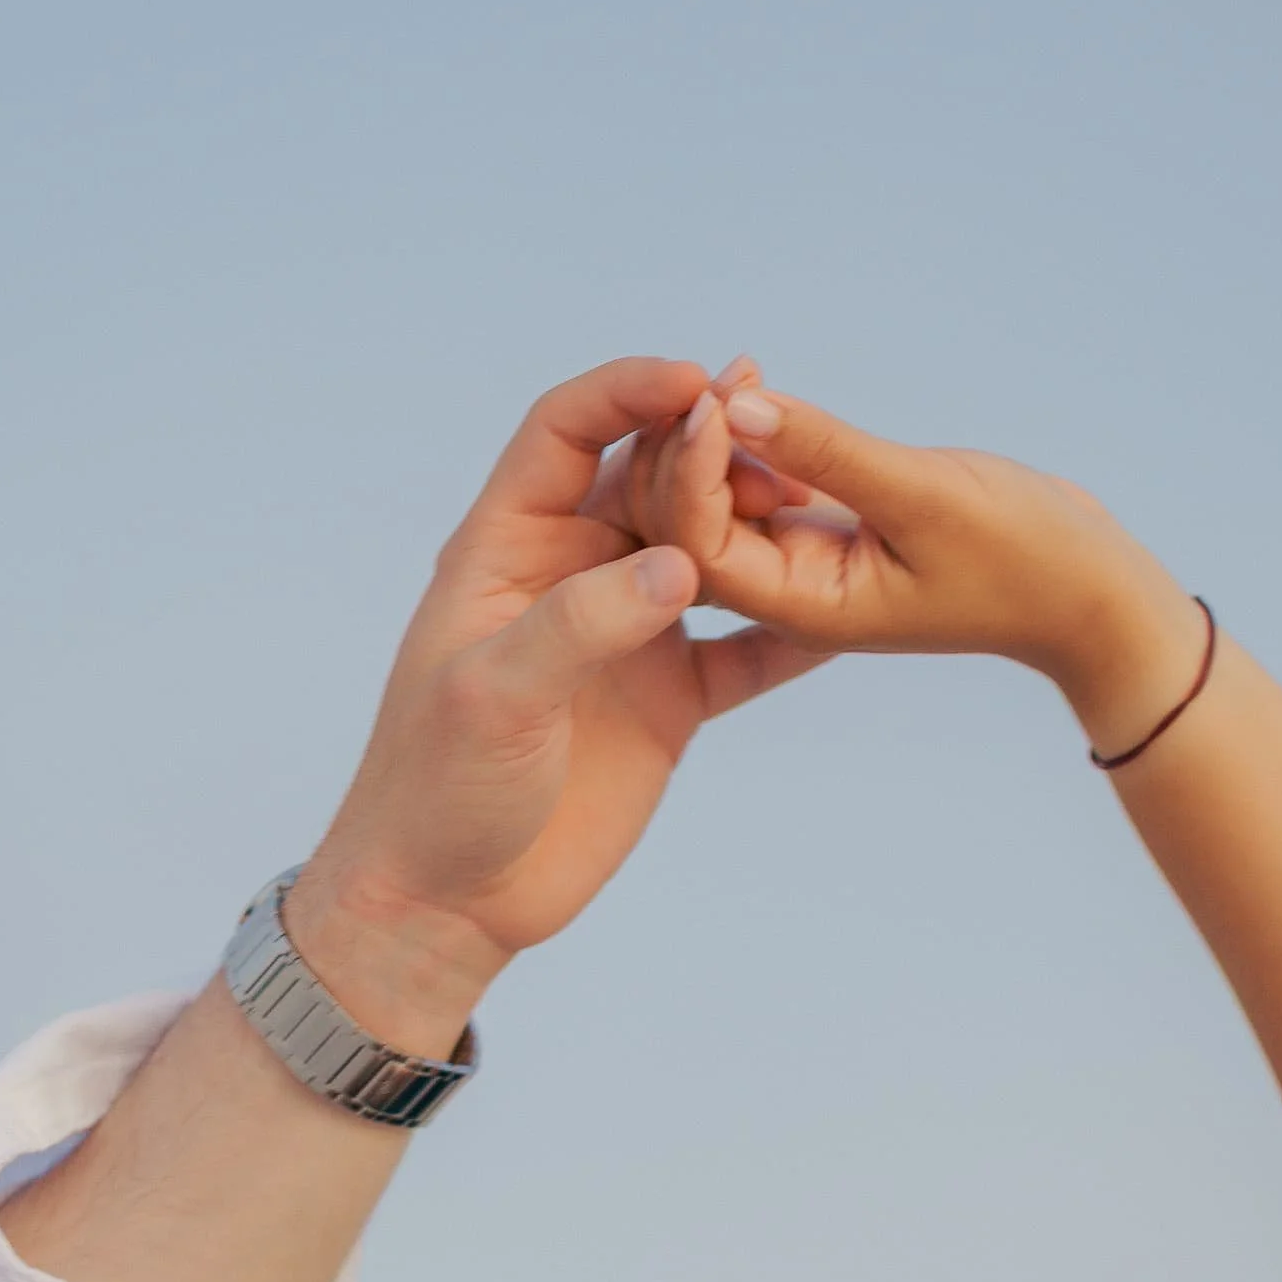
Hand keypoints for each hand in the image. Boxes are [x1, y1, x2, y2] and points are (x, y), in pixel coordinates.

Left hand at [291, 359, 825, 1050]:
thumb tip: (680, 566)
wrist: (448, 900)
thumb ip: (582, 624)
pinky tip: (845, 616)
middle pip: (651, 479)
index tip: (698, 381)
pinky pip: (744, 649)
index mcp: (505, 548)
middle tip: (783, 437)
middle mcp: (570, 575)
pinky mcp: (668, 698)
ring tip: (824, 501)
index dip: (628, 393)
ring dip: (760, 525)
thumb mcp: (495, 695)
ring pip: (707, 551)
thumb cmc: (437, 787)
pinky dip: (792, 631)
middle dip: (713, 448)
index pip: (566, 433)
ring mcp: (625, 634)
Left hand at [596, 374, 1209, 760]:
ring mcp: (806, 564)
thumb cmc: (1024, 558)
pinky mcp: (827, 532)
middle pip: (689, 528)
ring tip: (744, 371)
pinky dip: (753, 442)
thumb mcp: (925, 495)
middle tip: (727, 372)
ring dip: (718, 439)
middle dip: (691, 450)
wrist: (1088, 592)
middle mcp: (790, 593)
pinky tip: (765, 392)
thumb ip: (829, 451)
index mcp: (803, 608)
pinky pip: (759, 488)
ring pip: (718, 503)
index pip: (700, 546)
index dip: (693, 470)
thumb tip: (738, 405)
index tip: (716, 399)